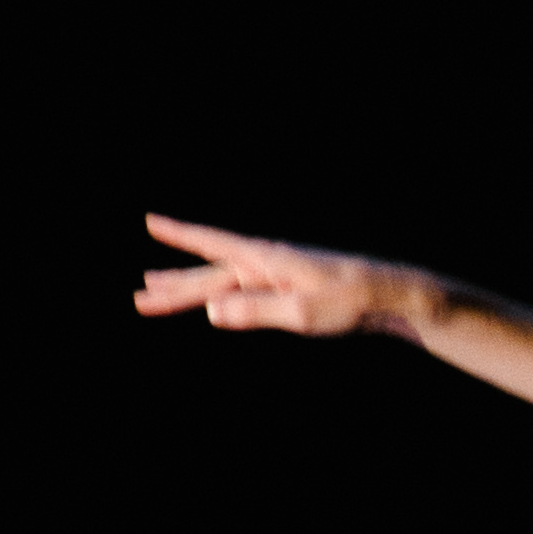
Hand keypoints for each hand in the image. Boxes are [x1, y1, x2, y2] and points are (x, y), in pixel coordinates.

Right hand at [133, 214, 431, 337]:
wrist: (393, 296)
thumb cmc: (351, 302)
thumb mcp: (303, 312)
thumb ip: (256, 311)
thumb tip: (209, 312)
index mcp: (267, 260)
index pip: (213, 245)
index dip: (181, 235)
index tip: (150, 221)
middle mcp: (269, 263)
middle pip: (211, 275)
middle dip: (174, 287)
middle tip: (139, 298)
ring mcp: (280, 276)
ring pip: (225, 284)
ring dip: (192, 290)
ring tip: (158, 291)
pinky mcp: (292, 289)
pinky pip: (246, 293)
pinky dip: (223, 297)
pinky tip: (215, 302)